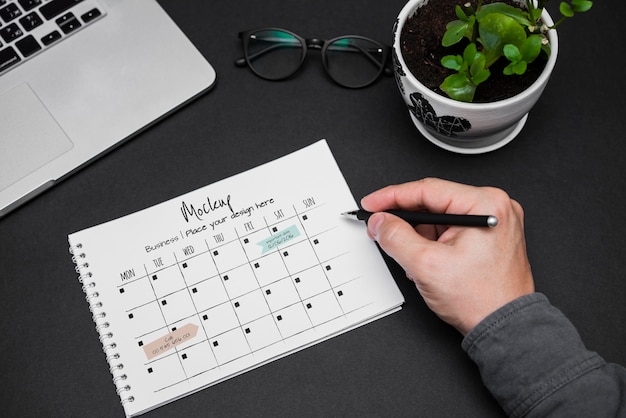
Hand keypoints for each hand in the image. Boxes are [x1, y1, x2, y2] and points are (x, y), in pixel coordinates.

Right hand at [361, 178, 534, 334]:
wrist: (504, 329)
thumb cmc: (482, 300)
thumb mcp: (426, 265)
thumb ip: (396, 237)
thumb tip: (380, 222)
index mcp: (486, 204)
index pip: (427, 190)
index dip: (392, 196)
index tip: (372, 203)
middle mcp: (495, 208)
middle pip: (434, 203)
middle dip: (406, 220)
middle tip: (381, 229)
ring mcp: (494, 223)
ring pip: (440, 218)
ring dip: (420, 236)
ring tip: (413, 259)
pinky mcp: (490, 237)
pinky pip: (452, 230)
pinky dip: (433, 243)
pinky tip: (427, 261)